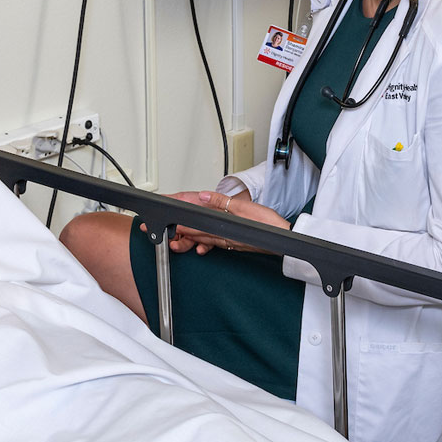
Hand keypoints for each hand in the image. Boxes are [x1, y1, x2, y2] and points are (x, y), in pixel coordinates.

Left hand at [141, 186, 288, 254]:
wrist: (286, 240)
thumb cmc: (270, 226)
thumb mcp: (246, 208)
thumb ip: (222, 202)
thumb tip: (202, 197)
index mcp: (221, 226)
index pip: (191, 222)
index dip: (175, 220)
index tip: (160, 219)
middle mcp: (221, 236)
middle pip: (191, 232)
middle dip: (173, 231)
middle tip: (155, 230)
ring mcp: (227, 241)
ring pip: (200, 239)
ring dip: (185, 238)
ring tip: (171, 238)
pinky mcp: (233, 243)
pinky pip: (213, 243)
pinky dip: (203, 243)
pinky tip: (200, 244)